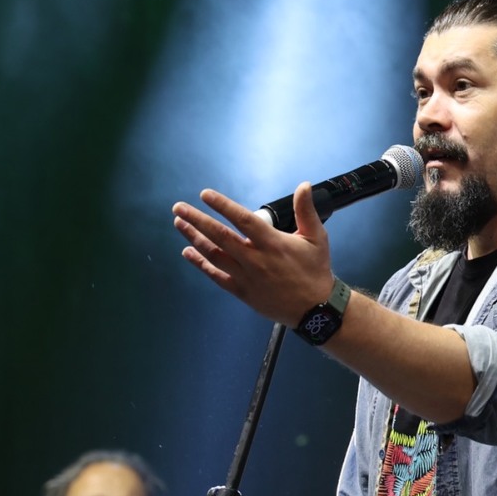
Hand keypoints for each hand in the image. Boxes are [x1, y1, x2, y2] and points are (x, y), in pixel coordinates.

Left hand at [172, 183, 335, 328]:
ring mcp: (246, 277)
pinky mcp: (242, 292)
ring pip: (214, 255)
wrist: (315, 310)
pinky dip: (201, 264)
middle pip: (220, 236)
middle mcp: (255, 259)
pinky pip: (217, 276)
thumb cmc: (315, 271)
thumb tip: (304, 185)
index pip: (242, 219)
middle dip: (197, 220)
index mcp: (272, 243)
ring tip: (179, 224)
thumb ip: (306, 211)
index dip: (222, 206)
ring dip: (194, 238)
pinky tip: (188, 253)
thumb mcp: (317, 238)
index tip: (205, 195)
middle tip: (179, 208)